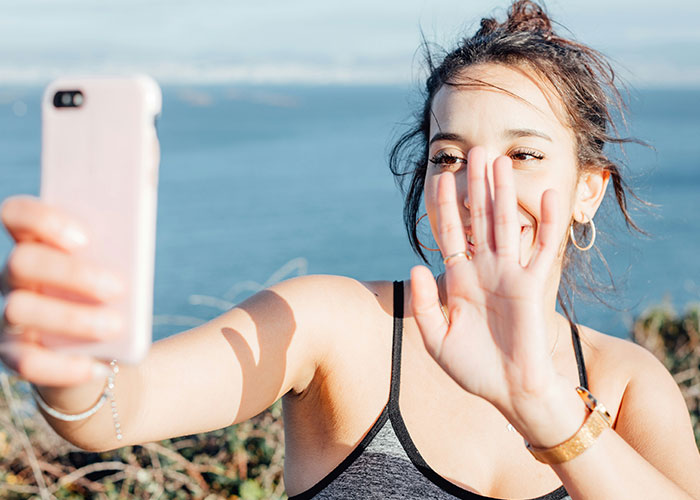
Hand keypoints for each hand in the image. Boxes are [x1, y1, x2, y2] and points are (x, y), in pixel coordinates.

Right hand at [0, 196, 123, 386]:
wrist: (102, 347)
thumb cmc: (110, 293)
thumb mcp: (118, 267)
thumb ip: (121, 249)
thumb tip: (136, 235)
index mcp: (37, 243)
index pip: (17, 215)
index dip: (41, 219)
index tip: (84, 237)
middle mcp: (14, 276)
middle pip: (22, 261)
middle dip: (71, 273)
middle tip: (118, 287)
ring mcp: (9, 315)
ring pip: (19, 310)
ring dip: (72, 318)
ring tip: (116, 326)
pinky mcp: (14, 354)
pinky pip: (26, 362)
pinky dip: (63, 366)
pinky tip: (96, 366)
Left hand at [410, 147, 569, 431]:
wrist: (508, 390)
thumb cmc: (472, 367)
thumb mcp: (436, 338)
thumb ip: (425, 304)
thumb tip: (416, 267)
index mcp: (459, 279)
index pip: (450, 234)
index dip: (445, 207)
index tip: (440, 178)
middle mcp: (484, 269)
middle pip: (478, 219)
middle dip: (476, 187)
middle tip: (474, 152)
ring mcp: (509, 274)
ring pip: (506, 224)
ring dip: (503, 193)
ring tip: (499, 160)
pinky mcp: (532, 285)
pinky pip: (541, 248)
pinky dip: (546, 222)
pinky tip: (547, 194)